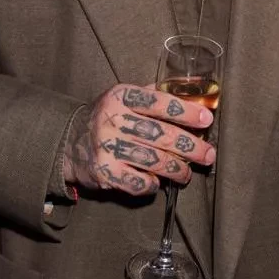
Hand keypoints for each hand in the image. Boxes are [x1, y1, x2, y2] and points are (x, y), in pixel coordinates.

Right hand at [62, 83, 214, 197]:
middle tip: (208, 154)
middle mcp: (112, 119)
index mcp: (120, 96)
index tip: (206, 120)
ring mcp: (107, 147)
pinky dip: (153, 184)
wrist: (70, 142)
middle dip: (190, 146)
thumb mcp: (124, 97)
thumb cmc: (108, 117)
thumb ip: (154, 94)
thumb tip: (195, 93)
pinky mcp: (104, 172)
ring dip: (177, 169)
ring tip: (187, 172)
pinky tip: (158, 182)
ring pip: (153, 160)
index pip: (158, 102)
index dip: (185, 111)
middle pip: (160, 134)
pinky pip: (137, 182)